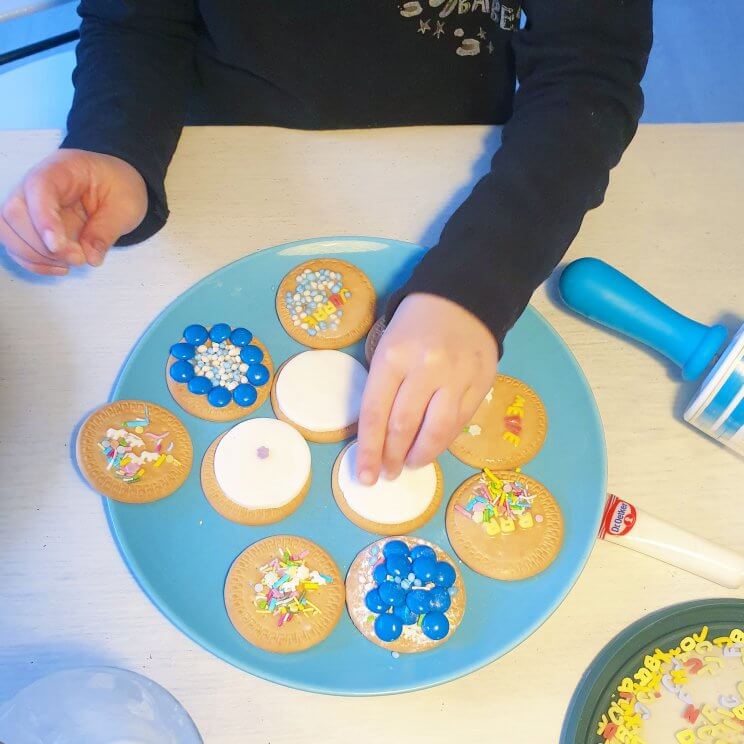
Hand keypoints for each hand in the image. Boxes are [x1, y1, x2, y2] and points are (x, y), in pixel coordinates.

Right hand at [0, 149, 146, 274]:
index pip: (39, 187)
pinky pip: (16, 245)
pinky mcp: (30, 224)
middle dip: (40, 244)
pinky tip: (61, 267)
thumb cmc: (119, 187)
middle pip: (14, 211)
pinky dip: (34, 262)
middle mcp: (36, 184)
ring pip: (8, 230)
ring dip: (35, 255)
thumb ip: (107, 230)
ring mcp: (29, 204)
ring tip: (71, 262)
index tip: (58, 246)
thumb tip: (89, 257)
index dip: (42, 219)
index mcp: (63, 169)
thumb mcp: (126, 206)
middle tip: (77, 258)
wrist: (116, 183)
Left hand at [356, 293, 497, 483]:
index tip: (364, 476)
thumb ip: (383, 389)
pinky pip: (459, 422)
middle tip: (387, 473)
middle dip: (392, 458)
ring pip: (436, 431)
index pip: (375, 413)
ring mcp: (457, 376)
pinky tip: (432, 447)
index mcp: (393, 356)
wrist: (462, 299)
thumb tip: (377, 439)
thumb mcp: (387, 347)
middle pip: (404, 426)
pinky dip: (443, 441)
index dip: (368, 451)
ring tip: (409, 464)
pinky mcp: (481, 383)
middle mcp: (426, 367)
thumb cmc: (413, 326)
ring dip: (420, 456)